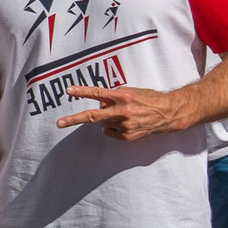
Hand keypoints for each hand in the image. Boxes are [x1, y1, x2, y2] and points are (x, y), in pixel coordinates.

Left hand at [54, 85, 187, 140]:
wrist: (168, 114)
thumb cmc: (149, 99)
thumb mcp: (131, 91)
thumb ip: (113, 95)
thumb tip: (99, 103)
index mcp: (123, 96)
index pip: (98, 93)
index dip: (82, 92)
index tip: (68, 91)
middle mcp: (122, 111)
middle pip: (92, 116)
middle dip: (74, 120)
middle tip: (59, 123)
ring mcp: (124, 126)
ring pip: (102, 123)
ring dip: (106, 119)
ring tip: (123, 115)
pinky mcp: (127, 137)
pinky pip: (109, 132)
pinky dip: (112, 128)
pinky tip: (124, 124)